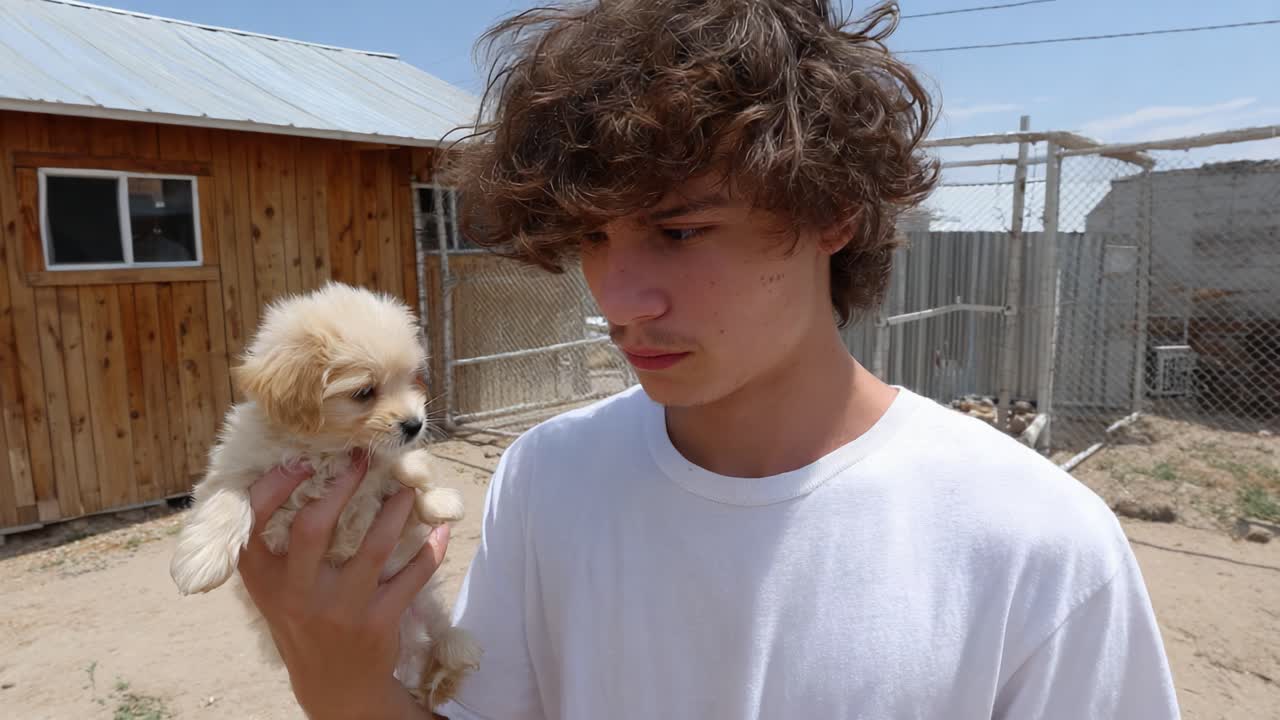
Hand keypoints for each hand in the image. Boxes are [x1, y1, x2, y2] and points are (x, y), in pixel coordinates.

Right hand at [237, 450, 449, 719]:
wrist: (333, 685)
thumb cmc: (304, 620)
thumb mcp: (275, 589)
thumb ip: (277, 543)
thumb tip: (297, 469)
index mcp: (266, 580)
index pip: (255, 524)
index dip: (275, 486)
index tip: (302, 461)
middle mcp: (298, 595)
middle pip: (314, 528)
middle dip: (342, 486)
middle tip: (362, 459)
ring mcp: (340, 609)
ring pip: (374, 546)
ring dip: (396, 509)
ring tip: (407, 488)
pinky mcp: (379, 621)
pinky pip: (413, 575)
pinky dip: (432, 548)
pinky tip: (440, 530)